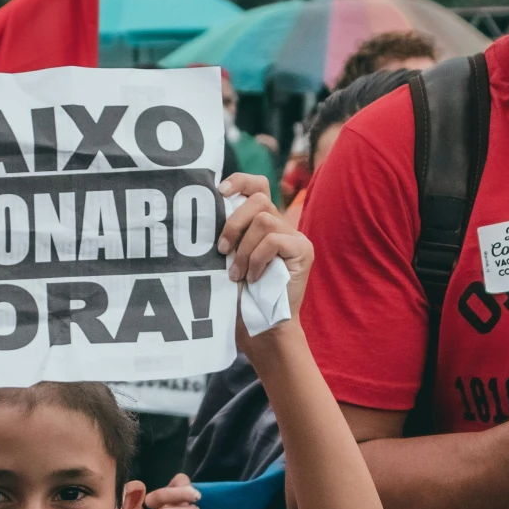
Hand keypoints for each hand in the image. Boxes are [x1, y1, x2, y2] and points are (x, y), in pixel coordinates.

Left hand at [216, 179, 312, 333]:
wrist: (260, 327)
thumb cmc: (239, 296)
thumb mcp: (228, 258)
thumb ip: (227, 234)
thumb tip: (205, 211)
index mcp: (263, 222)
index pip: (257, 185)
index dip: (239, 181)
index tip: (219, 192)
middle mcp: (282, 225)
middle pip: (259, 198)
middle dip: (233, 223)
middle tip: (221, 250)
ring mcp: (295, 237)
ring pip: (264, 220)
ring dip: (244, 249)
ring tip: (237, 274)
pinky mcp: (303, 251)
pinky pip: (274, 240)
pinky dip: (258, 259)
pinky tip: (253, 278)